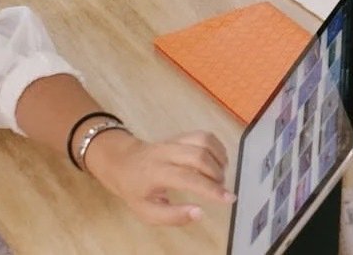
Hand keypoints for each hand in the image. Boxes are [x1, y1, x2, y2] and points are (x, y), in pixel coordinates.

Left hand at [83, 129, 232, 226]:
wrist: (122, 162)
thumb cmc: (136, 190)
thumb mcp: (147, 211)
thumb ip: (172, 216)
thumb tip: (199, 213)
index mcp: (156, 173)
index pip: (189, 178)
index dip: (211, 189)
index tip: (229, 199)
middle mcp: (166, 153)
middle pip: (199, 156)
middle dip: (217, 174)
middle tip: (221, 189)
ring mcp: (174, 140)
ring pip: (204, 141)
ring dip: (219, 158)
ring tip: (220, 175)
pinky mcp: (180, 135)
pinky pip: (204, 135)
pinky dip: (217, 148)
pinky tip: (218, 161)